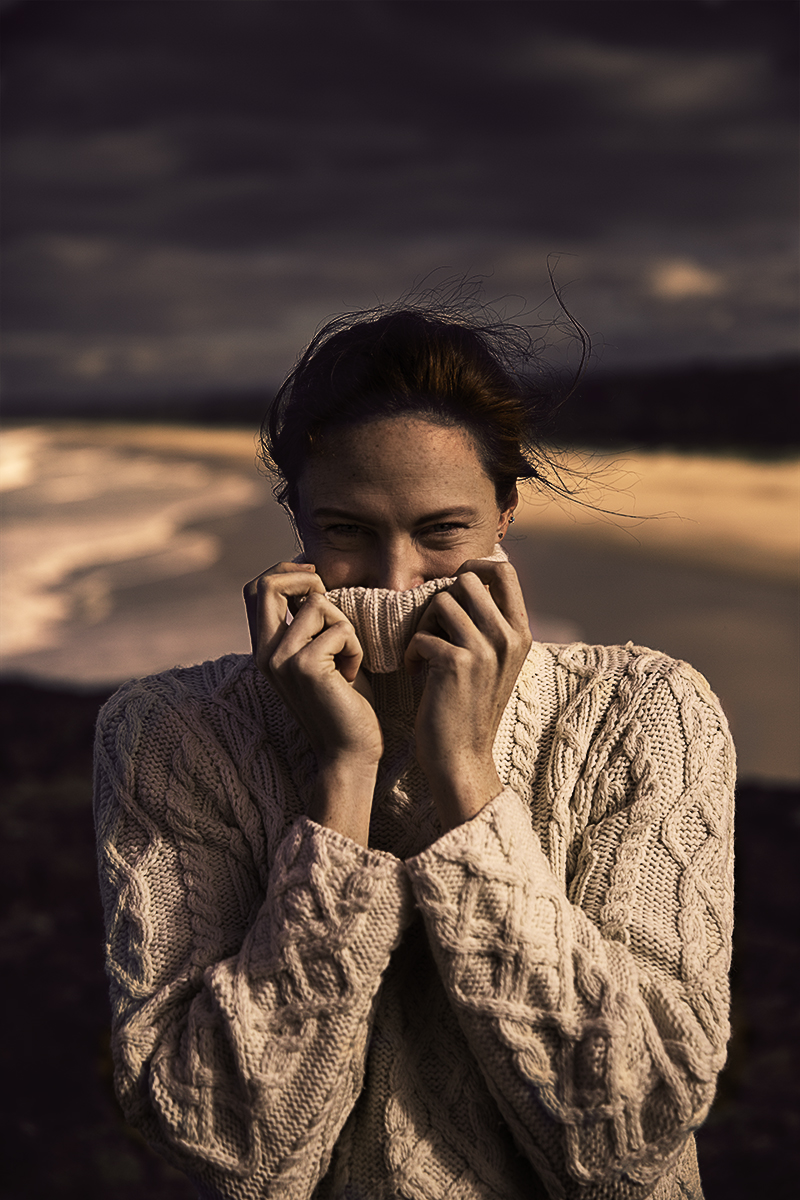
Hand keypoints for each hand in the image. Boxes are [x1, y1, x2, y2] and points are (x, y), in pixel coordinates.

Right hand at [244, 563, 382, 843]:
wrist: (348, 752)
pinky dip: (355, 648)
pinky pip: (339, 629)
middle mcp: (264, 653)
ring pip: (317, 605)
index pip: (255, 589)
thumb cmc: (343, 703)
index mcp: (264, 649)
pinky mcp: (305, 666)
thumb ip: (309, 625)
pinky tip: (352, 676)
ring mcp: (281, 660)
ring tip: (347, 659)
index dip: (284, 571)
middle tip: (331, 600)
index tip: (314, 577)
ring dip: (345, 626)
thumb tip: (313, 583)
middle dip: (305, 580)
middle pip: (268, 584)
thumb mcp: (320, 655)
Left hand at [404, 559, 531, 829]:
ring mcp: (485, 649)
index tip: (455, 585)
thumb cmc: (470, 708)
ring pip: (441, 601)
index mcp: (521, 633)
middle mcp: (508, 637)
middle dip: (442, 598)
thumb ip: (488, 625)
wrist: (463, 757)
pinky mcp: (456, 663)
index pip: (505, 570)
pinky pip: (422, 634)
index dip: (476, 566)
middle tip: (433, 629)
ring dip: (423, 624)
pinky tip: (414, 671)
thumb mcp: (494, 663)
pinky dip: (411, 652)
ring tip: (423, 651)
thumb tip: (465, 580)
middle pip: (467, 580)